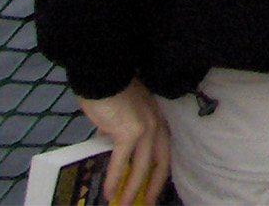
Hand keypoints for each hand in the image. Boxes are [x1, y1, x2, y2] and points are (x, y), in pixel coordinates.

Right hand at [76, 79, 168, 205]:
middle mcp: (157, 125)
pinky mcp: (129, 133)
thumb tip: (113, 147)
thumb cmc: (112, 92)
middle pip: (160, 164)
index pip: (164, 152)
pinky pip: (122, 162)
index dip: (160, 173)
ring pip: (141, 167)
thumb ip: (124, 131)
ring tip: (124, 205)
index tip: (154, 189)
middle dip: (153, 187)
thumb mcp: (125, 113)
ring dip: (132, 189)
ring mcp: (145, 129)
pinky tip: (109, 192)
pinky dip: (115, 179)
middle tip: (146, 203)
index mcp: (158, 120)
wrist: (104, 75)